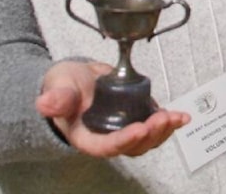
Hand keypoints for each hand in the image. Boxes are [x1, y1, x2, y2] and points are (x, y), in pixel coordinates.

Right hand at [35, 60, 189, 157]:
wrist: (74, 79)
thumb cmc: (64, 86)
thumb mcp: (59, 87)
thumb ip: (57, 97)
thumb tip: (45, 103)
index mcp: (86, 136)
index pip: (106, 146)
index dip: (123, 141)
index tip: (139, 130)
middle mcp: (107, 137)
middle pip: (132, 146)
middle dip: (150, 135)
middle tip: (163, 119)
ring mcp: (123, 130)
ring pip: (147, 140)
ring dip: (163, 130)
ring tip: (176, 117)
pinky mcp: (136, 119)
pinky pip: (154, 127)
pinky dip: (168, 122)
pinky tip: (180, 116)